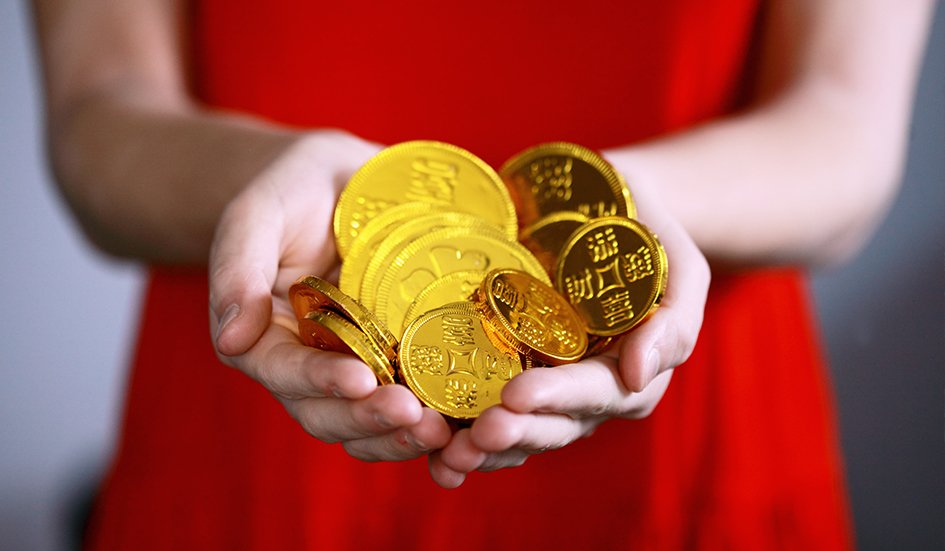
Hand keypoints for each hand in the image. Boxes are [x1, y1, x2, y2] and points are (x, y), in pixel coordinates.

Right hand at [208, 130, 451, 460]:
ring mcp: (353, 368)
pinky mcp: (394, 363)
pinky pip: (406, 405)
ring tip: (442, 432)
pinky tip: (461, 424)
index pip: (284, 371)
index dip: (319, 381)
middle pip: (327, 413)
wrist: (343, 182)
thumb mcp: (258, 213)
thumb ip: (238, 268)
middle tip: (413, 416)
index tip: (360, 380)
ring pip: (365, 424)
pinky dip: (429, 422)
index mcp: (264, 335)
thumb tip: (232, 340)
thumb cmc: (293, 190)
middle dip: (368, 420)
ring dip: (400, 436)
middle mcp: (306, 363)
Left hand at [428, 165, 709, 487]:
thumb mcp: (679, 267)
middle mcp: (586, 395)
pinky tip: (433, 454)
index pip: (595, 394)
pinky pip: (487, 415)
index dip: (556, 398)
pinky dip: (461, 439)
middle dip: (515, 433)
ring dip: (484, 450)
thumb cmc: (646, 234)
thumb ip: (674, 321)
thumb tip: (639, 374)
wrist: (605, 211)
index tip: (515, 394)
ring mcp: (546, 390)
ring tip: (447, 456)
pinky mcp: (509, 375)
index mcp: (628, 374)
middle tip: (477, 432)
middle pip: (552, 426)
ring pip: (519, 433)